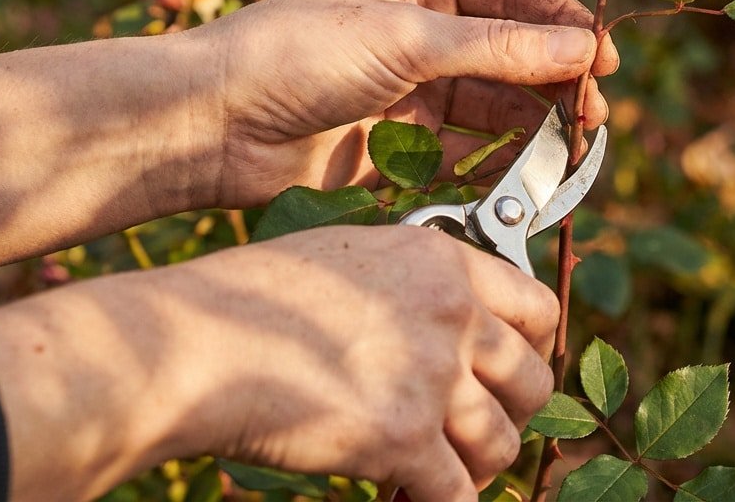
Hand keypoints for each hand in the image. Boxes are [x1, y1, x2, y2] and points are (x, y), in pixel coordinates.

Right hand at [0, 225, 558, 501]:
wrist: (196, 344)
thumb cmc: (249, 298)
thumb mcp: (347, 257)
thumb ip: (410, 283)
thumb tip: (443, 322)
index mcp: (441, 262)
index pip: (538, 307)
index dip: (534, 347)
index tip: (511, 372)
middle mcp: (451, 313)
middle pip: (534, 381)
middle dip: (510, 415)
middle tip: (472, 431)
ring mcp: (432, 376)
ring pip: (501, 444)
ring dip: (474, 467)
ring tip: (437, 473)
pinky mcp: (403, 438)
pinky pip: (457, 495)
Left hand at [185, 0, 618, 206]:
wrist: (210, 127)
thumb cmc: (294, 55)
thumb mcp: (403, 40)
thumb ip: (496, 48)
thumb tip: (582, 51)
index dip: (564, 23)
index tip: (604, 60)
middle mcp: (422, 23)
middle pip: (514, 48)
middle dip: (556, 81)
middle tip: (592, 118)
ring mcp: (412, 83)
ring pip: (496, 102)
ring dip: (535, 125)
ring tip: (570, 152)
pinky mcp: (399, 140)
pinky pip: (467, 147)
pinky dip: (498, 161)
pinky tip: (522, 175)